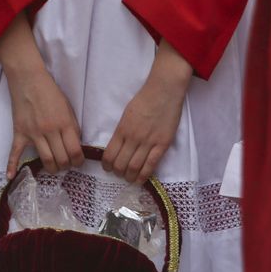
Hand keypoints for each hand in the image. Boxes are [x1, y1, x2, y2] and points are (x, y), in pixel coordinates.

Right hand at [6, 68, 82, 176]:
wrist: (29, 79)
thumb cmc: (51, 92)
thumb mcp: (68, 108)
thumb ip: (73, 127)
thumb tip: (75, 145)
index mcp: (65, 124)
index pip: (75, 151)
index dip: (79, 161)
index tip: (78, 162)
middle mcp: (50, 131)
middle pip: (61, 159)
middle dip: (66, 166)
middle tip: (66, 165)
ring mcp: (34, 133)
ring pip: (45, 160)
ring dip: (52, 168)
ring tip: (54, 168)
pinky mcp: (20, 132)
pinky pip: (15, 152)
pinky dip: (11, 166)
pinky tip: (10, 177)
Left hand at [103, 49, 189, 183]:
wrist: (164, 91)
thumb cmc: (144, 99)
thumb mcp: (126, 114)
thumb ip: (122, 131)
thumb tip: (118, 146)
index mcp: (122, 130)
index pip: (109, 154)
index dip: (107, 165)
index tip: (108, 168)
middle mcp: (133, 138)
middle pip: (121, 164)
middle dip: (118, 173)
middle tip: (120, 174)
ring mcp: (148, 142)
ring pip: (134, 167)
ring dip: (130, 176)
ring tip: (129, 178)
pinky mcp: (162, 144)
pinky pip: (151, 165)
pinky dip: (144, 175)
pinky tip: (140, 180)